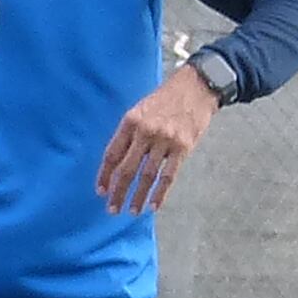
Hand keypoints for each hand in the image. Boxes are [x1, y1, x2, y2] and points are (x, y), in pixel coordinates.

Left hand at [96, 71, 218, 215]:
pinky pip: (168, 175)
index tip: (101, 192)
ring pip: (147, 175)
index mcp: (130, 121)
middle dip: (118, 192)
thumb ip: (129, 133)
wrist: (196, 87)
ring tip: (132, 210)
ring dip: (138, 196)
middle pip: (127, 169)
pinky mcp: (183, 147)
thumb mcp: (141, 109)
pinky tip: (153, 205)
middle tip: (112, 209)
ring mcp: (165, 140)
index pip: (112, 154)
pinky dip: (160, 193)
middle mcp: (145, 131)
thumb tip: (117, 162)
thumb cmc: (166, 99)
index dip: (105, 175)